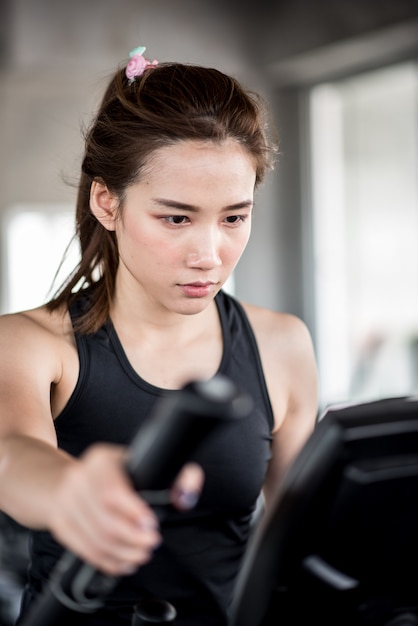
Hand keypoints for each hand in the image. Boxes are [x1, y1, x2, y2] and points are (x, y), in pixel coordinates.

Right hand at [48, 444, 161, 575]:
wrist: (63, 480)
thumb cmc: (112, 474)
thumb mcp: (139, 464)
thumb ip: (173, 476)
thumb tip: (188, 494)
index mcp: (100, 460)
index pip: (113, 491)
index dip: (133, 512)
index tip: (152, 526)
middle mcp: (78, 479)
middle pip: (105, 520)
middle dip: (132, 538)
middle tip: (151, 544)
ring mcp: (65, 503)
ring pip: (95, 538)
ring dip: (122, 553)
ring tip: (141, 554)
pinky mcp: (60, 526)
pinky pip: (85, 550)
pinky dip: (107, 561)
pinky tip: (123, 562)